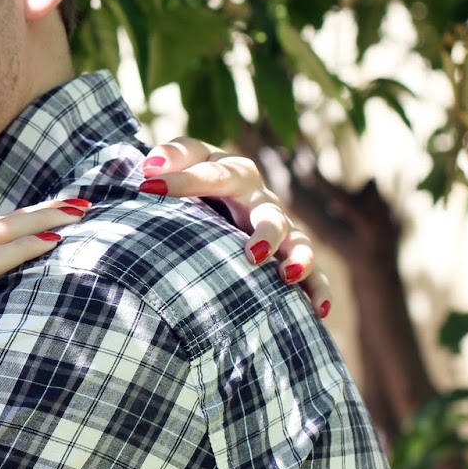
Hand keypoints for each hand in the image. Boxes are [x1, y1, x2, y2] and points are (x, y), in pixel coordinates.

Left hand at [139, 138, 332, 319]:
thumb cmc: (197, 175)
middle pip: (271, 215)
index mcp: (234, 172)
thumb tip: (150, 167)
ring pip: (298, 243)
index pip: (211, 175)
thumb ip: (171, 156)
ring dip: (298, 259)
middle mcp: (261, 201)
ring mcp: (279, 229)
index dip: (181, 181)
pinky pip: (313, 275)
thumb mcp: (185, 159)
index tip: (149, 187)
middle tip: (252, 255)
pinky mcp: (287, 255)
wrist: (219, 194)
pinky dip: (318, 290)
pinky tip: (318, 312)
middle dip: (266, 234)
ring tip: (288, 276)